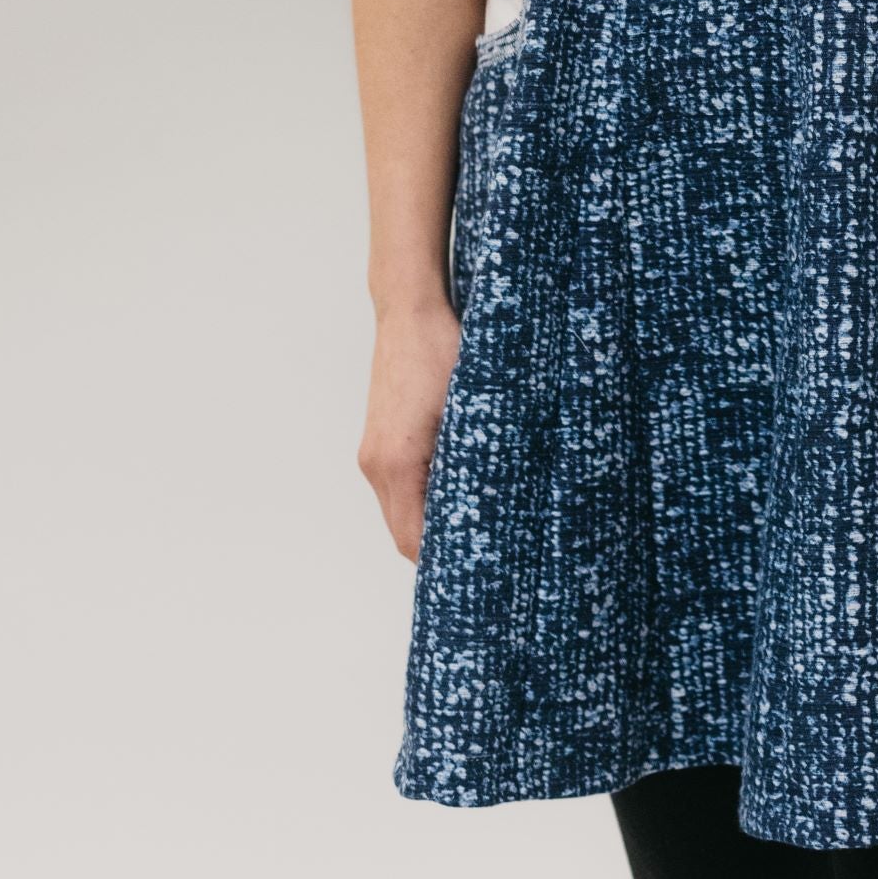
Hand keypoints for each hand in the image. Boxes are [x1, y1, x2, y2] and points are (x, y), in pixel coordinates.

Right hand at [357, 300, 461, 560]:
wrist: (410, 308)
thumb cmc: (442, 348)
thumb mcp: (472, 404)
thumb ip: (478, 456)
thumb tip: (505, 499)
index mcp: (397, 463)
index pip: (412, 539)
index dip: (443, 562)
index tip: (479, 570)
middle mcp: (376, 463)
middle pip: (403, 530)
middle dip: (439, 546)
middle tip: (486, 552)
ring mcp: (373, 451)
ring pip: (399, 509)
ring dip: (430, 519)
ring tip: (477, 520)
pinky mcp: (378, 439)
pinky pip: (397, 485)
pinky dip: (421, 496)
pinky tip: (457, 484)